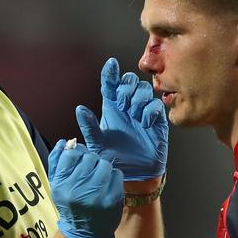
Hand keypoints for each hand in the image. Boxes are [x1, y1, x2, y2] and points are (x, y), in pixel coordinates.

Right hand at [48, 139, 122, 237]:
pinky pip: (116, 174)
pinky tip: (107, 185)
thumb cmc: (70, 204)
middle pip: (89, 157)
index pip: (71, 154)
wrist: (85, 232)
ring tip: (99, 177)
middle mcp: (77, 188)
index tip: (79, 159)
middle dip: (91, 161)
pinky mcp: (112, 198)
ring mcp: (96, 194)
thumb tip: (64, 142)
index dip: (77, 153)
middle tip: (90, 170)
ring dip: (103, 167)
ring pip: (104, 163)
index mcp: (61, 184)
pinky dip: (113, 177)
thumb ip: (57, 162)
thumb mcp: (56, 185)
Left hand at [75, 58, 167, 180]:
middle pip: (130, 80)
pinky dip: (150, 111)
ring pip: (144, 89)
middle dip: (126, 88)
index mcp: (112, 107)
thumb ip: (89, 126)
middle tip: (122, 106)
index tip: (110, 64)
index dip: (111, 72)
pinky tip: (145, 123)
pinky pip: (156, 104)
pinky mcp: (157, 120)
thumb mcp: (97, 143)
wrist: (133, 173)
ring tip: (134, 116)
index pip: (111, 83)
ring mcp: (143, 111)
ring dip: (138, 99)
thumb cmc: (114, 156)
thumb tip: (79, 109)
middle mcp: (127, 105)